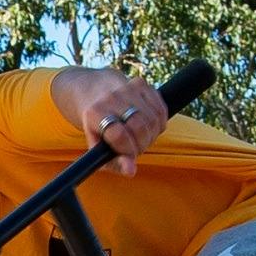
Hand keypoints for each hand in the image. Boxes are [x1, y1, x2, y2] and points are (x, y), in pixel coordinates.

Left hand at [54, 65, 169, 171]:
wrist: (94, 93)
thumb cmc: (98, 128)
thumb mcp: (98, 148)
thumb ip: (114, 163)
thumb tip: (131, 171)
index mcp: (95, 113)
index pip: (119, 135)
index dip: (128, 150)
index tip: (129, 154)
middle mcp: (110, 97)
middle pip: (139, 127)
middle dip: (142, 144)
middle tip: (137, 148)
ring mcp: (127, 88)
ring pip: (153, 119)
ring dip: (152, 135)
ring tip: (141, 138)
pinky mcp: (141, 84)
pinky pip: (161, 109)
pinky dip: (160, 123)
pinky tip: (149, 127)